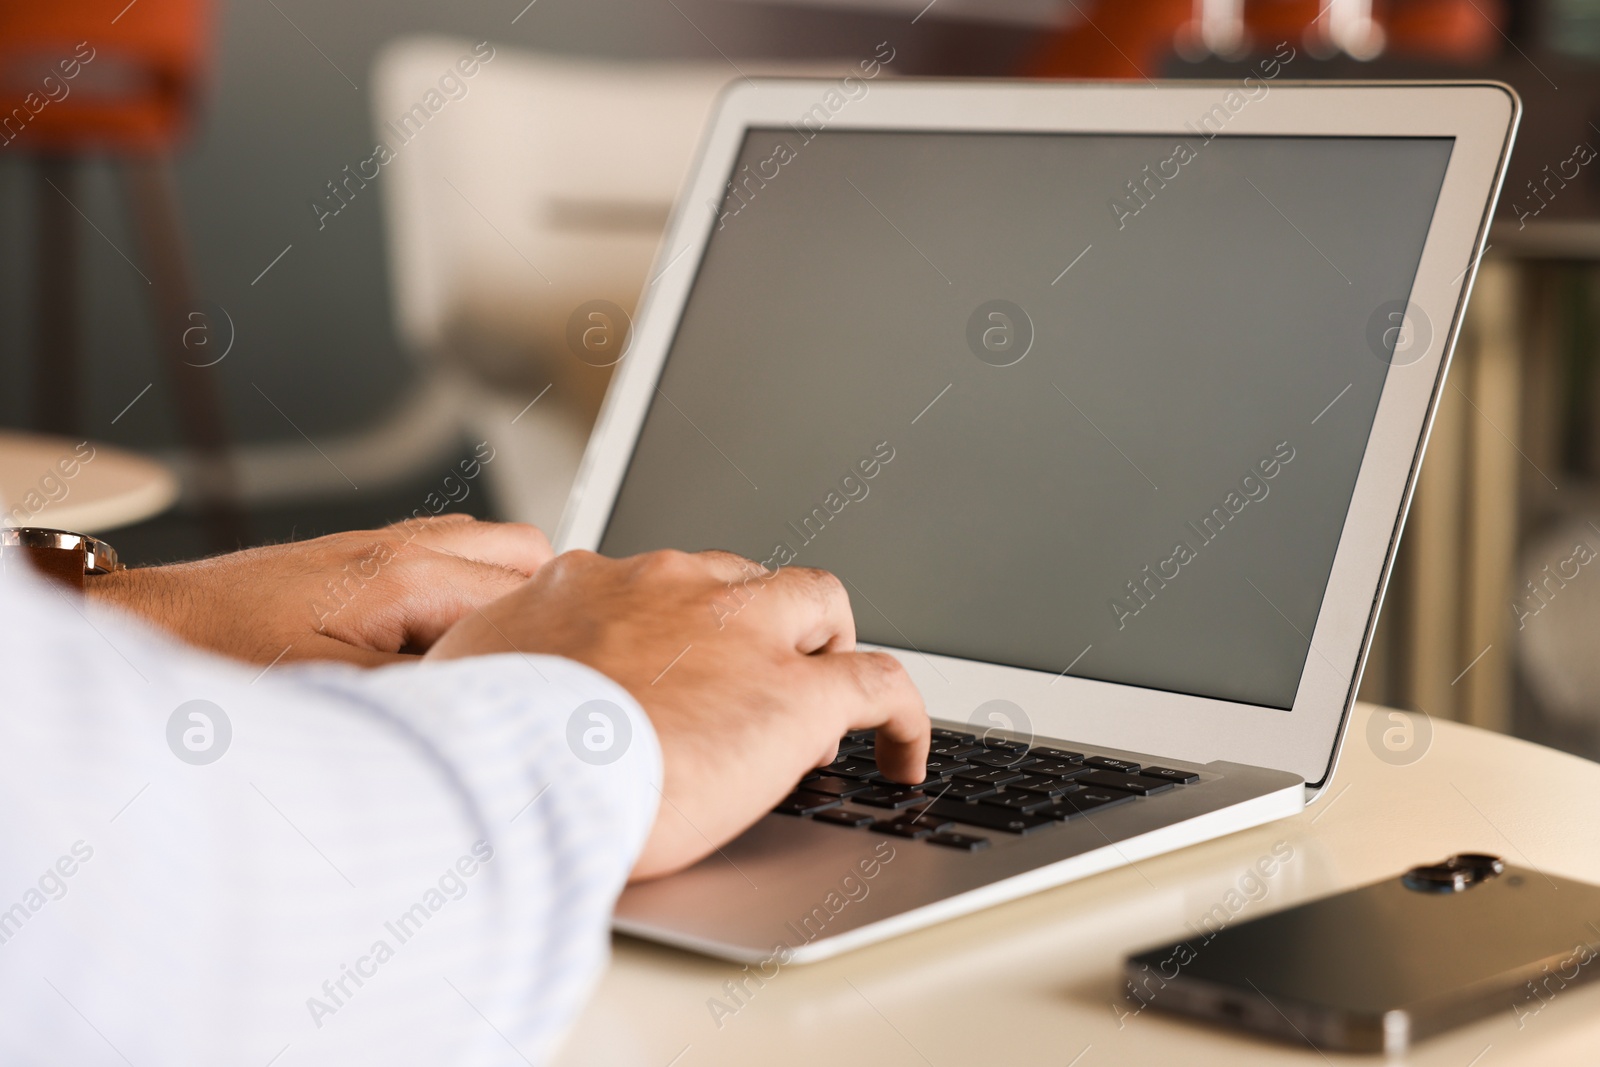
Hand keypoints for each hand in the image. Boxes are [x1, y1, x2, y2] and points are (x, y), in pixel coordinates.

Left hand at [88, 515, 552, 666]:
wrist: (147, 626)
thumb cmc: (223, 659)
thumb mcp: (336, 695)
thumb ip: (428, 691)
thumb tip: (496, 705)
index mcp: (407, 575)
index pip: (528, 592)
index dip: (553, 641)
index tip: (562, 688)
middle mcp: (405, 546)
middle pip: (527, 553)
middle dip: (546, 608)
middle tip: (539, 671)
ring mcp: (386, 544)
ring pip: (493, 547)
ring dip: (509, 595)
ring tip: (500, 658)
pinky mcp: (364, 555)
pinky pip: (450, 553)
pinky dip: (470, 588)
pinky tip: (449, 641)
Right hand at [425, 548, 929, 880]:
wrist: (519, 774)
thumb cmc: (478, 744)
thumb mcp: (463, 677)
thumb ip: (488, 664)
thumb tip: (479, 683)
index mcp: (592, 583)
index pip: (657, 583)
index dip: (682, 627)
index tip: (681, 668)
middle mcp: (674, 588)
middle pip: (743, 581)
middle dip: (757, 627)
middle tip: (754, 686)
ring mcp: (744, 634)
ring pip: (819, 604)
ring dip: (827, 646)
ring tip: (825, 711)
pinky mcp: (798, 694)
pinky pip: (882, 684)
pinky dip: (905, 717)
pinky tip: (904, 758)